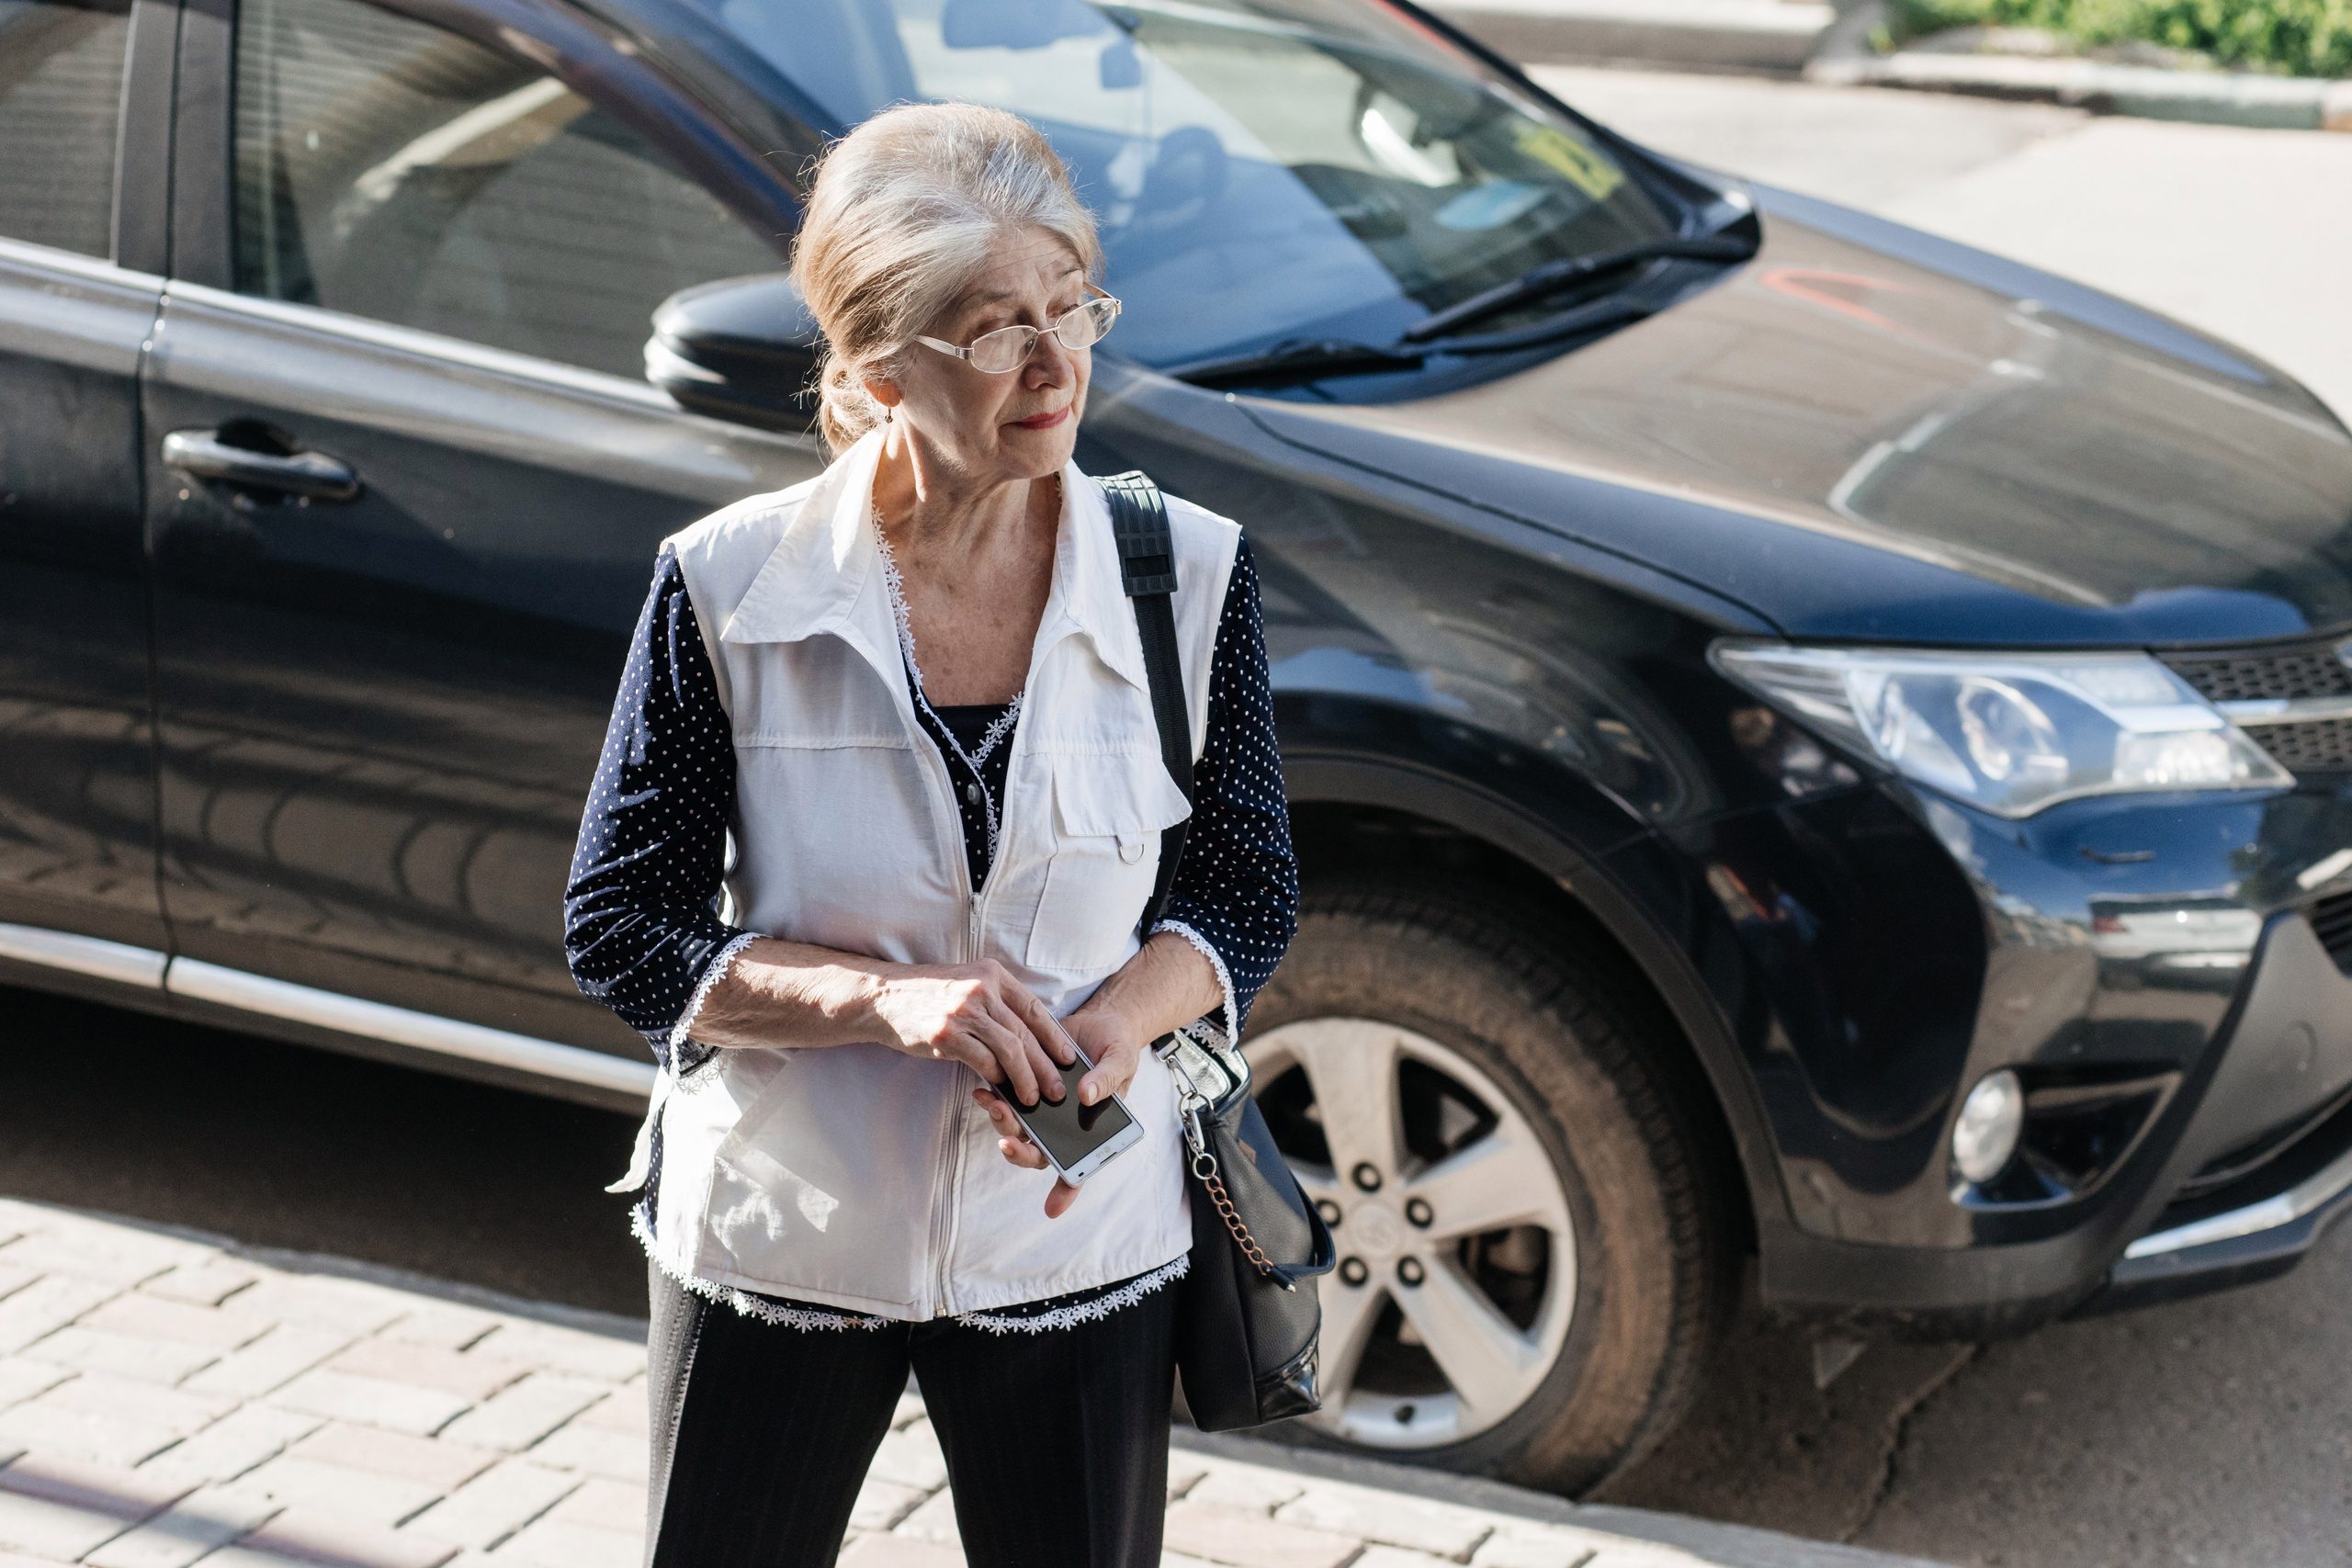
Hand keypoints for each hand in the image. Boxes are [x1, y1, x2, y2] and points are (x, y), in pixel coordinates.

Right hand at [868, 960, 1069, 1107]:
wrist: (884, 997)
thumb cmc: (930, 996)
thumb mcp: (968, 985)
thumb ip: (997, 1004)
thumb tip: (1030, 1039)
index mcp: (992, 974)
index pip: (1034, 1008)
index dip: (1055, 1037)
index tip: (1068, 1059)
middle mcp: (981, 989)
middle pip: (1025, 1033)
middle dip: (1046, 1066)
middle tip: (1057, 1089)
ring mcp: (963, 1011)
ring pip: (1009, 1049)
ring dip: (1025, 1078)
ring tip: (1034, 1098)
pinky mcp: (946, 1034)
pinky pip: (982, 1061)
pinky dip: (996, 1078)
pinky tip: (1003, 1090)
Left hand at [975, 1002, 1146, 1218]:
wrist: (1102, 1020)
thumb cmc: (1117, 1048)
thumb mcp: (1121, 1060)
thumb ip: (1107, 1079)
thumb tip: (1086, 1096)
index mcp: (1089, 1130)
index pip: (1077, 1167)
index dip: (1065, 1191)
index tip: (1051, 1209)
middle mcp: (1062, 1126)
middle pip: (1037, 1153)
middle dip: (1020, 1152)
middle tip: (1008, 1142)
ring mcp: (1042, 1108)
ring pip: (1017, 1130)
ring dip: (1003, 1125)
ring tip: (994, 1106)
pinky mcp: (1025, 1083)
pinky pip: (1007, 1100)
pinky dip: (994, 1100)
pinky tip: (985, 1090)